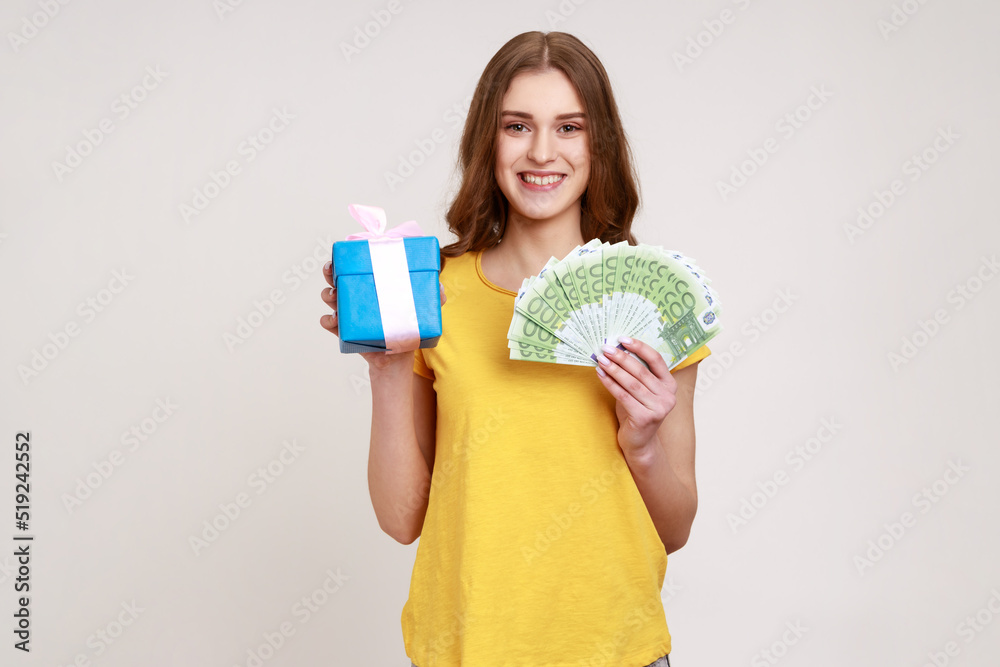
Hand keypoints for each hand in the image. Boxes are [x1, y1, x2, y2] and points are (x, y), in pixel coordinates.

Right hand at [320, 261, 445, 370]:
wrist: (398, 357)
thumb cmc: (406, 327)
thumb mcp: (420, 310)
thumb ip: (433, 298)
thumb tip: (439, 287)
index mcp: (370, 286)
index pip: (356, 267)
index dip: (346, 258)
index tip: (345, 254)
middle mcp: (356, 296)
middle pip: (336, 278)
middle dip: (330, 271)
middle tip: (332, 270)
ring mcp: (348, 313)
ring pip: (330, 298)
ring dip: (328, 294)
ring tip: (334, 296)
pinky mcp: (345, 331)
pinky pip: (329, 324)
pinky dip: (328, 320)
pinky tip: (335, 319)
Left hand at [594, 337, 677, 458]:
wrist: (639, 442)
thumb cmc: (637, 412)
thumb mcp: (641, 390)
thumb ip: (635, 374)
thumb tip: (615, 350)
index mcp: (670, 385)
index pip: (656, 360)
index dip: (639, 347)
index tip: (623, 339)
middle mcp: (668, 396)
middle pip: (641, 371)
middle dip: (621, 357)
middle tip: (606, 349)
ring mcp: (658, 408)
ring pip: (631, 383)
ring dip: (614, 369)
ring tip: (600, 360)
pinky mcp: (644, 417)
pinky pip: (623, 395)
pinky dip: (610, 383)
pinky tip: (600, 375)